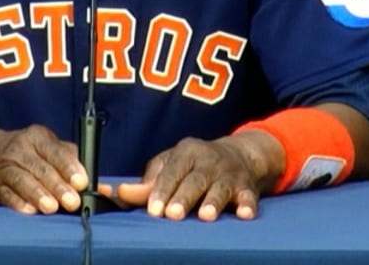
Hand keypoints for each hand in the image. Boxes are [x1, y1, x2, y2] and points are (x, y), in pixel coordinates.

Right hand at [0, 124, 87, 214]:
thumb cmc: (27, 153)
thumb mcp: (47, 148)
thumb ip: (71, 161)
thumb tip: (99, 184)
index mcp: (38, 136)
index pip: (56, 151)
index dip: (69, 167)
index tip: (82, 182)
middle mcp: (20, 148)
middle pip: (41, 168)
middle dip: (58, 186)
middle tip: (72, 202)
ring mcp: (4, 166)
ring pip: (22, 180)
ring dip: (38, 194)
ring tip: (51, 208)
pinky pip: (5, 194)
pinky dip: (17, 202)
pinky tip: (28, 210)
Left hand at [103, 131, 281, 220]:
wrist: (240, 154)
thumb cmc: (195, 165)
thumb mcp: (171, 166)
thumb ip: (147, 183)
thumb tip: (118, 193)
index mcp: (186, 152)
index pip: (171, 171)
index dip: (162, 190)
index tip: (154, 209)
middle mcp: (208, 160)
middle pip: (195, 179)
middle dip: (184, 197)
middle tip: (173, 214)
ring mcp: (229, 173)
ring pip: (221, 187)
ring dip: (213, 201)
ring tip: (205, 216)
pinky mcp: (247, 186)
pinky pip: (249, 196)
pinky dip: (248, 205)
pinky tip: (244, 214)